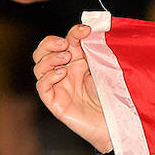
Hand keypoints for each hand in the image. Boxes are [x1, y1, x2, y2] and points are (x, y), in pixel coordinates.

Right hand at [32, 23, 112, 152]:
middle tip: (65, 44)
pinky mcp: (54, 102)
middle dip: (50, 43)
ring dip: (50, 58)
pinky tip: (62, 73)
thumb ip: (96, 52)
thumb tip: (92, 30)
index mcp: (77, 64)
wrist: (116, 125)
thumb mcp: (105, 71)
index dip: (72, 34)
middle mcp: (65, 74)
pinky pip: (42, 86)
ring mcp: (58, 88)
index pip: (65, 43)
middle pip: (43, 52)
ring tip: (67, 58)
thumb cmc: (114, 100)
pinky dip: (49, 76)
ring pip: (39, 67)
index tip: (85, 30)